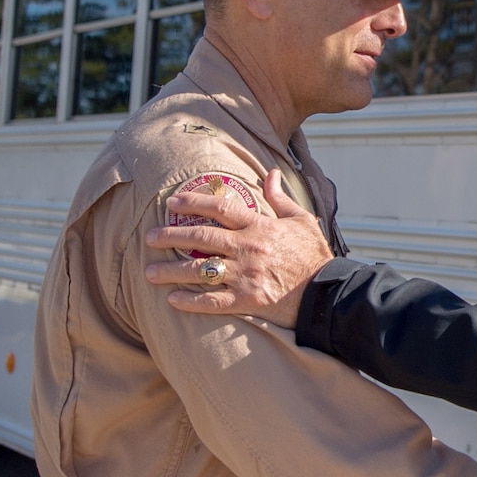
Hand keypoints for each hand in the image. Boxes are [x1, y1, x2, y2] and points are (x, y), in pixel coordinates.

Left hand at [143, 168, 332, 320]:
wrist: (328, 293)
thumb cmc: (315, 256)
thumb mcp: (302, 220)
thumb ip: (281, 198)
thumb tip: (271, 174)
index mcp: (260, 226)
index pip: (220, 207)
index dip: (193, 202)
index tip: (172, 202)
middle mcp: (248, 248)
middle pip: (201, 236)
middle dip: (170, 236)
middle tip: (149, 237)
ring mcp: (246, 275)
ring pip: (200, 269)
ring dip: (171, 270)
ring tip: (150, 272)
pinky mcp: (248, 301)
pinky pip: (212, 301)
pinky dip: (190, 302)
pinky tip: (172, 301)